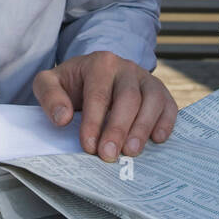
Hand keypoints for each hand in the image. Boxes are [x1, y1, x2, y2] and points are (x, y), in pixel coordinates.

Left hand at [33, 51, 177, 160]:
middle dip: (118, 128)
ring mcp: (146, 79)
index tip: (89, 146)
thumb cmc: (73, 83)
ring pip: (152, 100)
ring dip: (143, 127)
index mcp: (100, 63)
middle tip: (109, 155)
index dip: (94, 121)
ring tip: (132, 152)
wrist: (95, 73)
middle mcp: (126, 68)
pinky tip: (157, 139)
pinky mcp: (160, 91)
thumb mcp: (50, 83)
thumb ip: (50, 96)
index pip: (99, 94)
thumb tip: (63, 118)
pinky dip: (166, 122)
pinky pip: (169, 105)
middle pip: (128, 97)